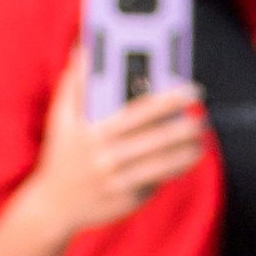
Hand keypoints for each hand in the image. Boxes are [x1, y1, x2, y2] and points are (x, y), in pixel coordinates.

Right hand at [29, 51, 208, 240]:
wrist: (53, 206)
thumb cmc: (61, 154)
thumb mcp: (59, 119)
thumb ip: (73, 83)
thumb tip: (84, 49)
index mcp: (95, 133)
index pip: (140, 112)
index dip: (170, 99)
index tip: (191, 89)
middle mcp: (107, 158)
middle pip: (158, 139)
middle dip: (186, 127)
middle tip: (202, 118)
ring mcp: (118, 181)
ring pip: (163, 164)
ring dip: (187, 151)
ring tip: (201, 140)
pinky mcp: (127, 200)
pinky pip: (157, 182)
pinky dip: (175, 170)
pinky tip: (187, 159)